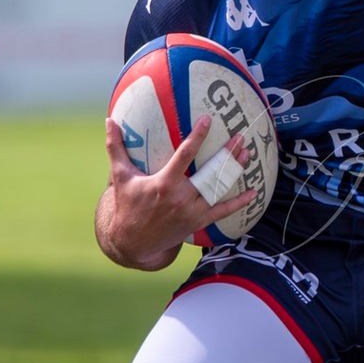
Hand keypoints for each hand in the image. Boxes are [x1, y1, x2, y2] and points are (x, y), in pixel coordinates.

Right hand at [98, 116, 255, 270]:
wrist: (133, 242)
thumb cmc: (127, 205)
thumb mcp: (120, 177)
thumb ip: (116, 148)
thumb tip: (109, 121)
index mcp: (164, 184)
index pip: (184, 155)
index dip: (198, 137)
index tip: (208, 120)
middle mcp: (181, 198)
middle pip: (209, 174)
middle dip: (227, 155)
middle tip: (240, 137)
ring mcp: (192, 212)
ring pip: (219, 190)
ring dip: (234, 173)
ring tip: (247, 155)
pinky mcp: (198, 223)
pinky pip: (223, 212)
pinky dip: (239, 202)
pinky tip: (253, 192)